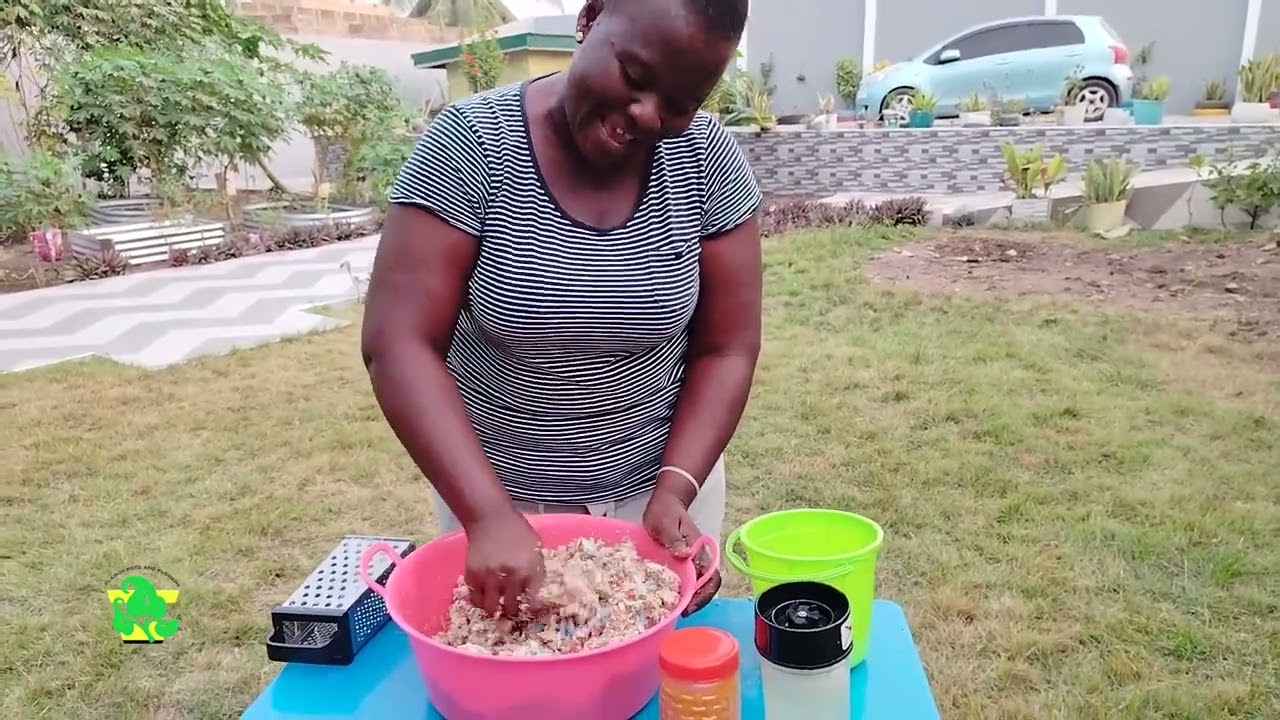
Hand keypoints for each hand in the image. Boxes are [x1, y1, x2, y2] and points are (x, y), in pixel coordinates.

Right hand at [463, 508, 545, 616]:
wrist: (491, 519)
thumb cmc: (517, 532)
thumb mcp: (536, 549)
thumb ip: (537, 571)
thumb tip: (537, 593)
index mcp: (529, 570)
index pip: (533, 602)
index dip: (532, 609)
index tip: (530, 610)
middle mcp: (510, 577)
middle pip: (511, 608)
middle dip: (513, 612)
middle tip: (513, 609)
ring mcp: (489, 578)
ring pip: (491, 608)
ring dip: (496, 610)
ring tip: (498, 607)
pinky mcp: (472, 576)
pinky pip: (475, 599)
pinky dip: (480, 601)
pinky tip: (485, 597)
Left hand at [642, 489, 721, 616]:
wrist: (667, 502)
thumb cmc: (664, 511)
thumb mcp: (665, 523)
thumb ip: (674, 538)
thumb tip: (684, 555)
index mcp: (698, 548)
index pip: (709, 575)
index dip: (702, 593)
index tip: (688, 605)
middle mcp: (700, 556)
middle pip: (708, 584)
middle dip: (699, 601)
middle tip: (682, 612)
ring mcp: (694, 559)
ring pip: (701, 583)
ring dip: (692, 597)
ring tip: (677, 608)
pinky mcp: (686, 560)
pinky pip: (690, 579)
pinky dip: (685, 590)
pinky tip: (673, 596)